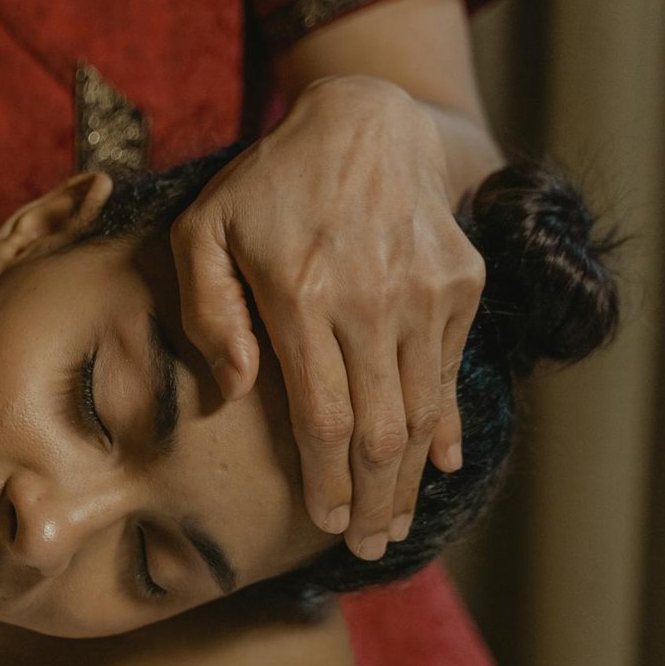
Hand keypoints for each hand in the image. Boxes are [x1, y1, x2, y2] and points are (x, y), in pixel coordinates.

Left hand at [170, 76, 483, 559]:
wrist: (365, 118)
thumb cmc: (267, 183)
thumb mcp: (204, 229)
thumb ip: (206, 312)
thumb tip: (234, 392)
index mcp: (302, 295)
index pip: (322, 417)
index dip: (326, 482)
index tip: (325, 525)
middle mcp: (372, 300)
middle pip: (380, 430)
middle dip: (374, 501)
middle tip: (368, 548)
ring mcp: (425, 292)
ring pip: (423, 411)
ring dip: (411, 478)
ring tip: (396, 523)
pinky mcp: (460, 283)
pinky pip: (453, 371)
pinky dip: (447, 425)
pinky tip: (438, 466)